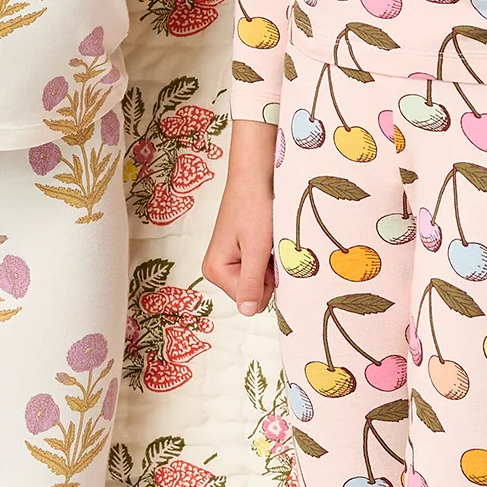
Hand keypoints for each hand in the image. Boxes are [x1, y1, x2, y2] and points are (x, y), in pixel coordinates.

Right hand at [203, 119, 277, 315]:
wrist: (256, 174)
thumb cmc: (254, 206)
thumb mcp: (256, 247)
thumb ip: (251, 282)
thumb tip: (247, 312)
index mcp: (214, 271)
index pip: (251, 300)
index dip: (267, 281)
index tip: (266, 253)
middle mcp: (217, 268)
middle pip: (255, 292)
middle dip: (269, 272)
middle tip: (269, 244)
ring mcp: (228, 260)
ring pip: (261, 279)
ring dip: (272, 262)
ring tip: (268, 237)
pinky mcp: (239, 251)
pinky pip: (261, 266)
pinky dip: (270, 253)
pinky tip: (268, 236)